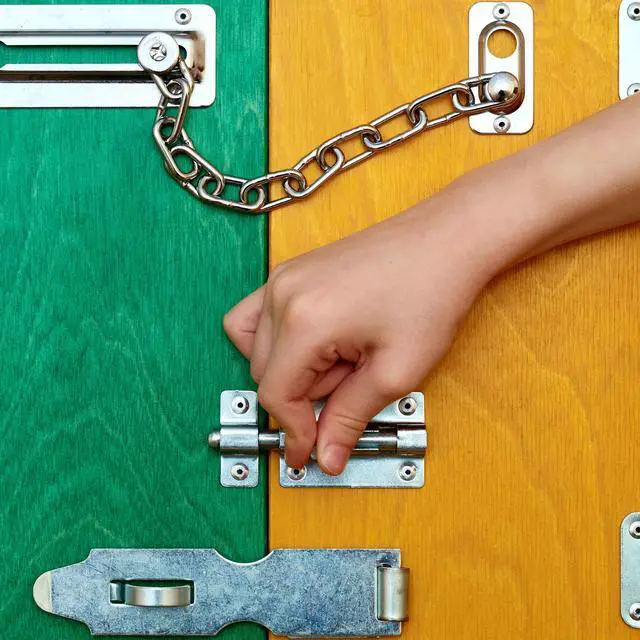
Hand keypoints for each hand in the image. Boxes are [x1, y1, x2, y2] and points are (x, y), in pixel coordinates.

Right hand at [224, 184, 494, 474]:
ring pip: (256, 347)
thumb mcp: (395, 371)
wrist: (447, 240)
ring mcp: (283, 277)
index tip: (311, 452)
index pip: (276, 394)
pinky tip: (315, 346)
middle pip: (264, 373)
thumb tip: (326, 454)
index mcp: (303, 320)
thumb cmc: (431, 292)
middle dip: (303, 397)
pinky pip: (258, 316)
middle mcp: (283, 293)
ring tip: (340, 363)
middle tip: (352, 388)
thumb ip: (350, 417)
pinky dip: (278, 342)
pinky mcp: (292, 272)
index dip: (295, 432)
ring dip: (290, 369)